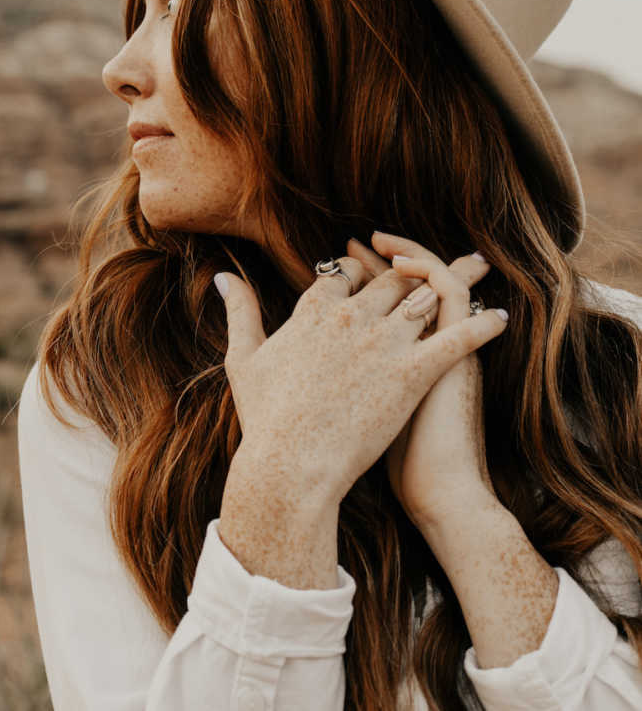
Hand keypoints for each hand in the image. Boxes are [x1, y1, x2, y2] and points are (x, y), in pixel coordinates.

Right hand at [213, 234, 507, 505]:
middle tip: (439, 258)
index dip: (361, 269)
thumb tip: (223, 277)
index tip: (371, 269)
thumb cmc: (266, 420)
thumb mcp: (245, 360)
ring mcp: (385, 341)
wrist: (291, 465)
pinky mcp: (414, 371)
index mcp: (314, 310)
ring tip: (478, 270)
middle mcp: (352, 315)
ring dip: (454, 281)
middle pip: (391, 279)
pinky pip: (459, 336)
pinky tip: (501, 317)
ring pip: (425, 296)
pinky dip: (483, 323)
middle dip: (415, 266)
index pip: (345, 273)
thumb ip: (240, 313)